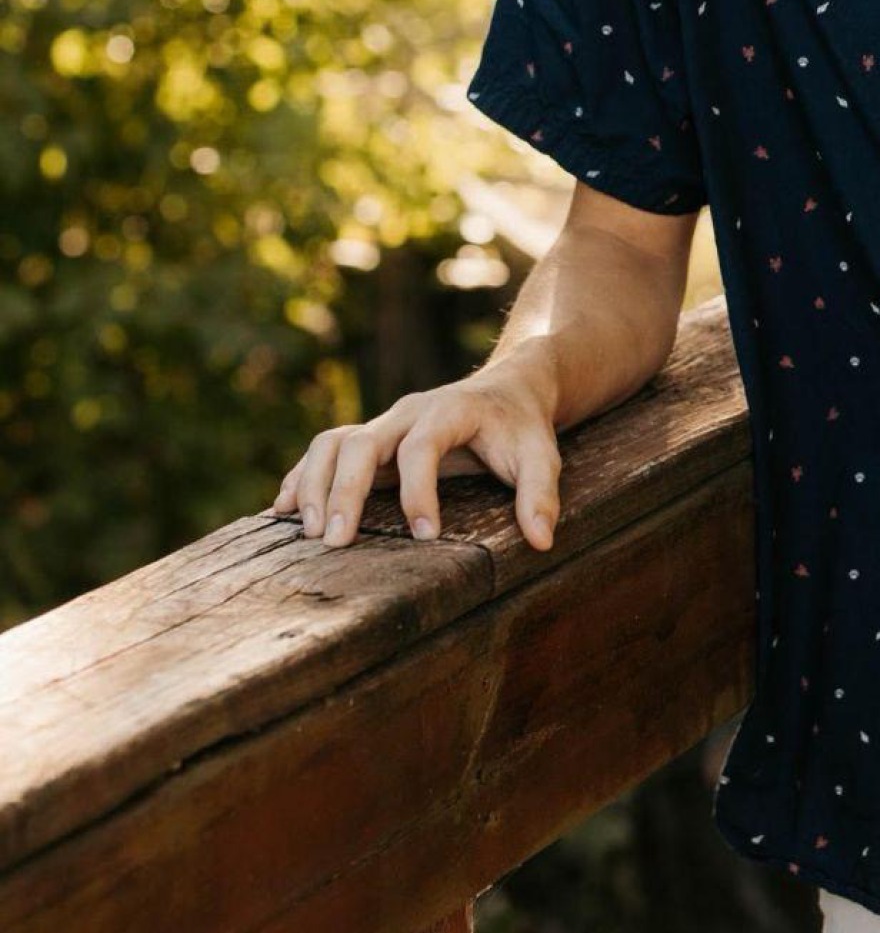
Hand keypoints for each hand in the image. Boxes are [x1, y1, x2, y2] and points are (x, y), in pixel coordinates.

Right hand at [268, 357, 562, 551]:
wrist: (507, 390)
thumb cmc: (522, 429)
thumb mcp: (543, 456)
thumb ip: (541, 494)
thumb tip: (542, 541)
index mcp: (448, 411)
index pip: (422, 447)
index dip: (419, 491)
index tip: (426, 536)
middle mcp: (406, 413)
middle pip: (361, 442)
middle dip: (345, 491)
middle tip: (337, 542)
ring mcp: (383, 424)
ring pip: (333, 443)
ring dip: (314, 484)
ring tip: (308, 533)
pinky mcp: (370, 439)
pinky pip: (324, 450)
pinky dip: (302, 477)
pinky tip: (283, 511)